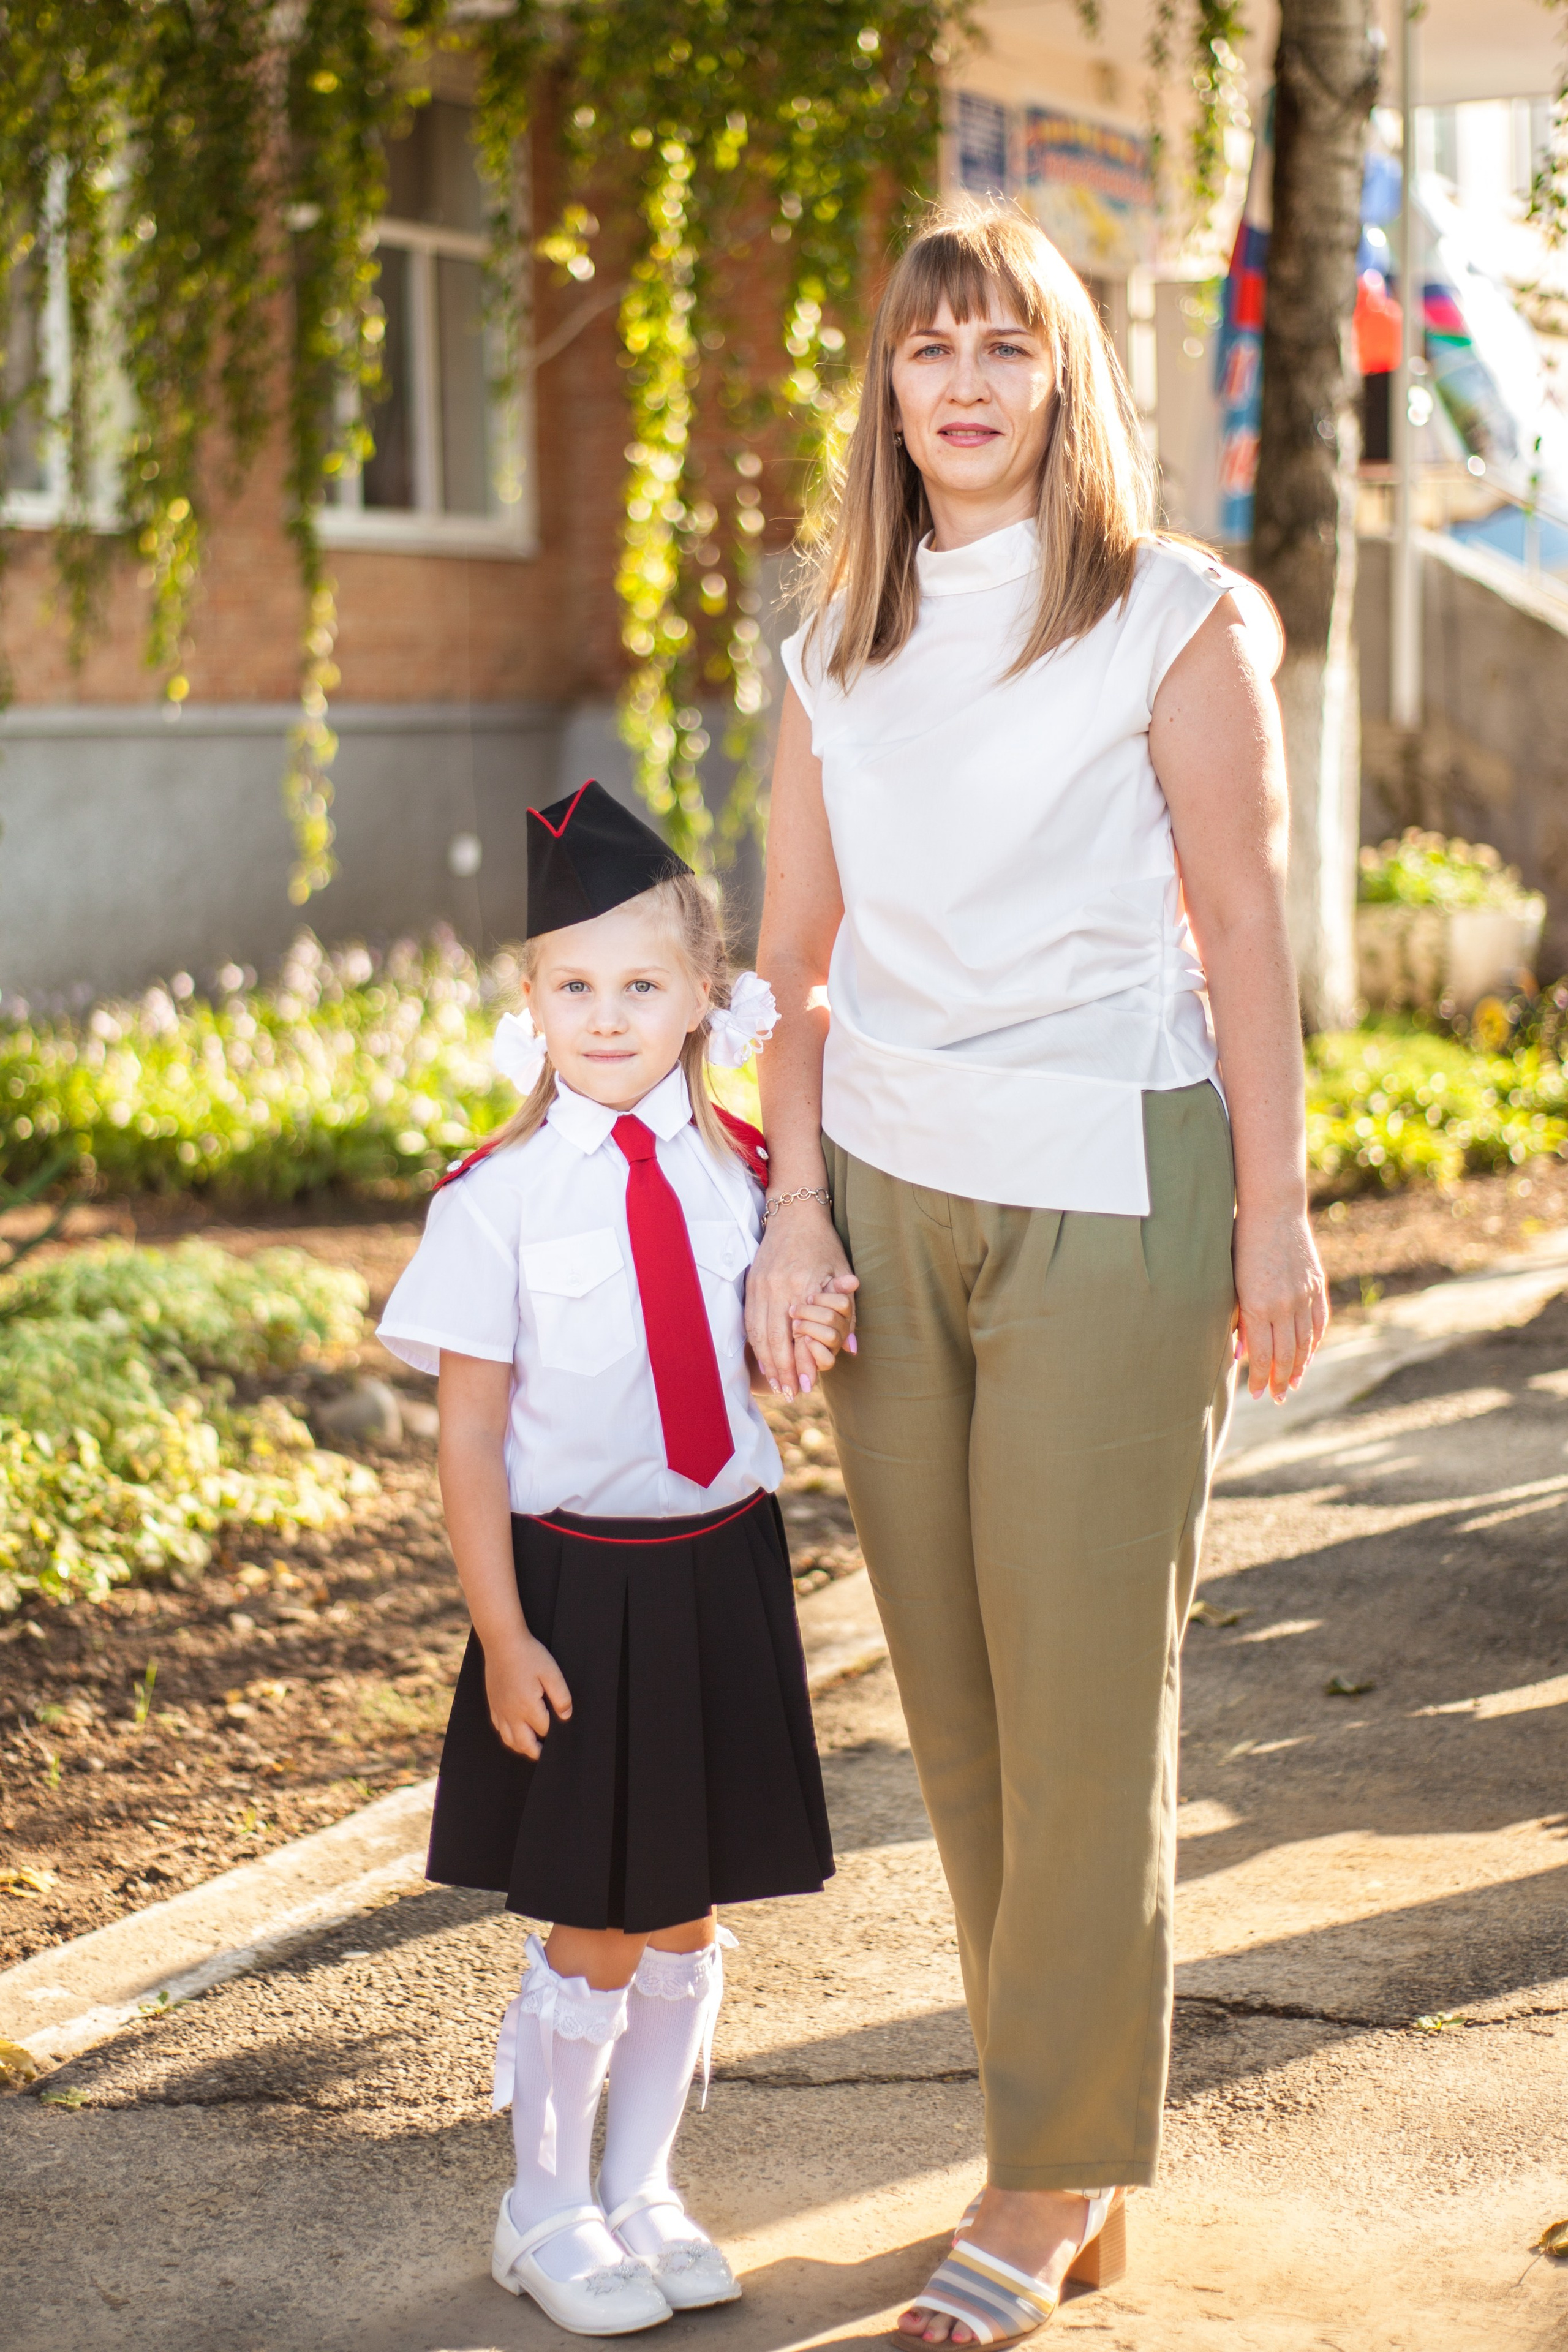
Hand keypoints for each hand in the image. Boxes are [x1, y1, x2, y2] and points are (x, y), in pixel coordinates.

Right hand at [485, 1632, 571, 1758]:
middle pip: (524, 1744)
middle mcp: (511, 1713)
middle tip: (548, 1754)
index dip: (555, 1733)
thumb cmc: (529, 1655)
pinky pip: (499, 1728)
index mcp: (527, 1707)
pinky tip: (516, 1731)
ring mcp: (500, 1710)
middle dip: (538, 1752)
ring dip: (522, 1746)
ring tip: (534, 1747)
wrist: (502, 1642)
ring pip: (509, 1740)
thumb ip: (561, 1697)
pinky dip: (509, 1735)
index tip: (562, 1732)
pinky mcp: (493, 1704)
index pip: (544, 1730)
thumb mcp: (551, 1673)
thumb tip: (566, 1717)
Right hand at [746, 1200, 858, 1399]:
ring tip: (777, 1384)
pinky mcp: (751, 1284)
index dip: (801, 1364)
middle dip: (783, 1371)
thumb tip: (851, 1348)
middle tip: (790, 1394)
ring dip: (767, 1362)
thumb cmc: (823, 1243)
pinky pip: (750, 1321)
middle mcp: (777, 1289)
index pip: (799, 1336)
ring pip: (759, 1334)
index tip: (807, 1386)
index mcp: (802, 1286)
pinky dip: (757, 1344)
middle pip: (775, 1340)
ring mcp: (760, 1287)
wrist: (794, 1214)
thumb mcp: (842, 1271)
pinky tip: (763, 1360)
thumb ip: (847, 1311)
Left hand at [1233, 1201, 1327, 1401]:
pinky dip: (1314, 1343)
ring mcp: (1302, 1295)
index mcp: (1257, 1305)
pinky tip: (1308, 1356)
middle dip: (1280, 1381)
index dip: (1261, 1378)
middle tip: (1276, 1398)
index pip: (1262, 1355)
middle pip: (1286, 1355)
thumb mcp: (1231, 1281)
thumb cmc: (1239, 1242)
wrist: (1272, 1208)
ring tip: (1292, 1385)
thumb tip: (1241, 1353)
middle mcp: (1283, 1304)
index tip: (1257, 1393)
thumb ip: (1238, 1318)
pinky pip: (1318, 1323)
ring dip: (1299, 1368)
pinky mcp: (1315, 1285)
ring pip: (1304, 1343)